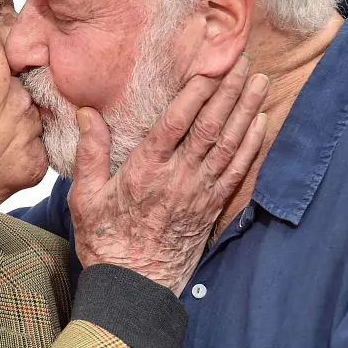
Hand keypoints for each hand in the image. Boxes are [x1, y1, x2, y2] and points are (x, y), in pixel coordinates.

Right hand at [70, 55, 267, 294]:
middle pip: (211, 126)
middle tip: (244, 60)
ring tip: (259, 82)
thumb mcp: (85, 197)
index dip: (196, 90)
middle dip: (229, 90)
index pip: (176, 121)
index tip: (209, 64)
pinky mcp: (211, 207)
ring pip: (229, 144)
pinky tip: (261, 123)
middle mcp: (178, 178)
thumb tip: (88, 112)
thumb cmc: (105, 242)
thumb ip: (90, 152)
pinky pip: (237, 171)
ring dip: (247, 110)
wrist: (134, 287)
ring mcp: (199, 193)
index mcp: (146, 170)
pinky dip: (252, 144)